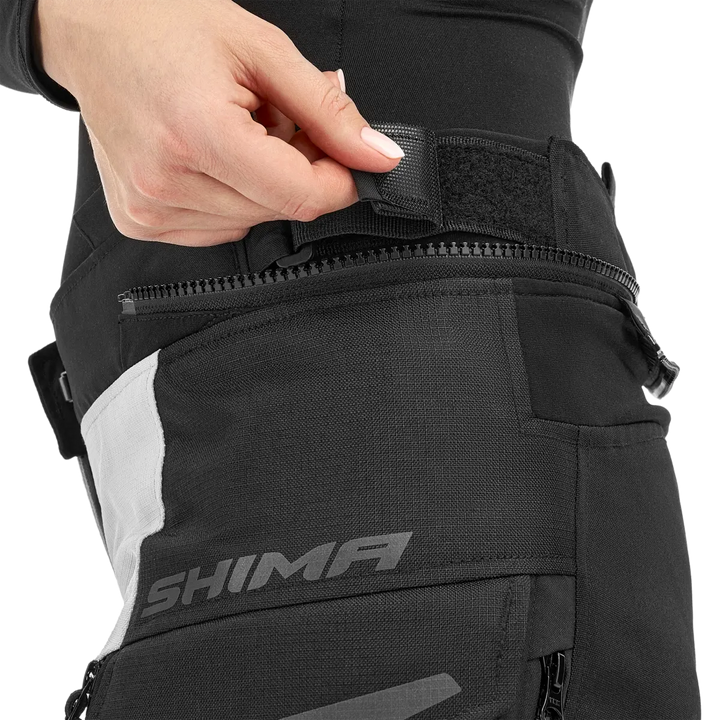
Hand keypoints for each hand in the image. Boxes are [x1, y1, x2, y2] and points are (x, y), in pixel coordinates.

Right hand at [32, 0, 404, 245]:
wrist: (91, 32)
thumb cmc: (165, 27)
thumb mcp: (261, 50)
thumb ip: (328, 110)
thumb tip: (378, 156)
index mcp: (197, 133)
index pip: (301, 195)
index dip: (339, 179)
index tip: (348, 158)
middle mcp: (167, 183)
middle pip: (280, 210)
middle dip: (298, 172)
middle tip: (279, 122)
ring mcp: (151, 209)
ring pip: (252, 221)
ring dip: (263, 184)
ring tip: (238, 132)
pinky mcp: (142, 222)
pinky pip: (220, 227)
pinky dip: (233, 197)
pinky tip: (214, 158)